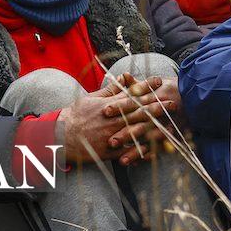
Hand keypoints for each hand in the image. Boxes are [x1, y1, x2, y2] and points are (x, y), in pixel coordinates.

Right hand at [58, 75, 177, 165]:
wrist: (59, 137)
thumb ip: (110, 90)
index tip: (158, 80)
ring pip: (136, 131)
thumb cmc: (75, 115)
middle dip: (156, 107)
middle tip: (172, 102)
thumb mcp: (91, 98)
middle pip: (137, 112)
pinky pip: (126, 152)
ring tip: (169, 125)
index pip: (130, 94)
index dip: (145, 87)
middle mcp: (111, 120)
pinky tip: (153, 150)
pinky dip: (139, 152)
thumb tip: (124, 78)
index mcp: (107, 106)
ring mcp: (110, 136)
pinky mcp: (108, 151)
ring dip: (153, 128)